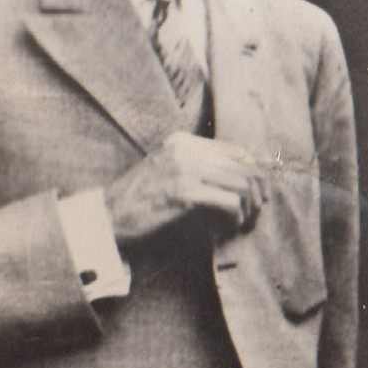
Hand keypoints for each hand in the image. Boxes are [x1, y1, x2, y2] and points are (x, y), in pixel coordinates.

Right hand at [103, 132, 267, 246]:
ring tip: (243, 221)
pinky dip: (236, 217)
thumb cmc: (140, 201)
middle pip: (244, 165)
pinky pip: (229, 202)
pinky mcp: (184, 193)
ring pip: (241, 183)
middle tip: (258, 210)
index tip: (260, 192)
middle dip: (258, 191)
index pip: (237, 150)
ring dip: (249, 206)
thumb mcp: (168, 172)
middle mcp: (185, 150)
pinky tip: (230, 226)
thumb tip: (243, 177)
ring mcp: (184, 169)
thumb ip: (198, 168)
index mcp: (183, 142)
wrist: (107, 218)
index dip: (256, 172)